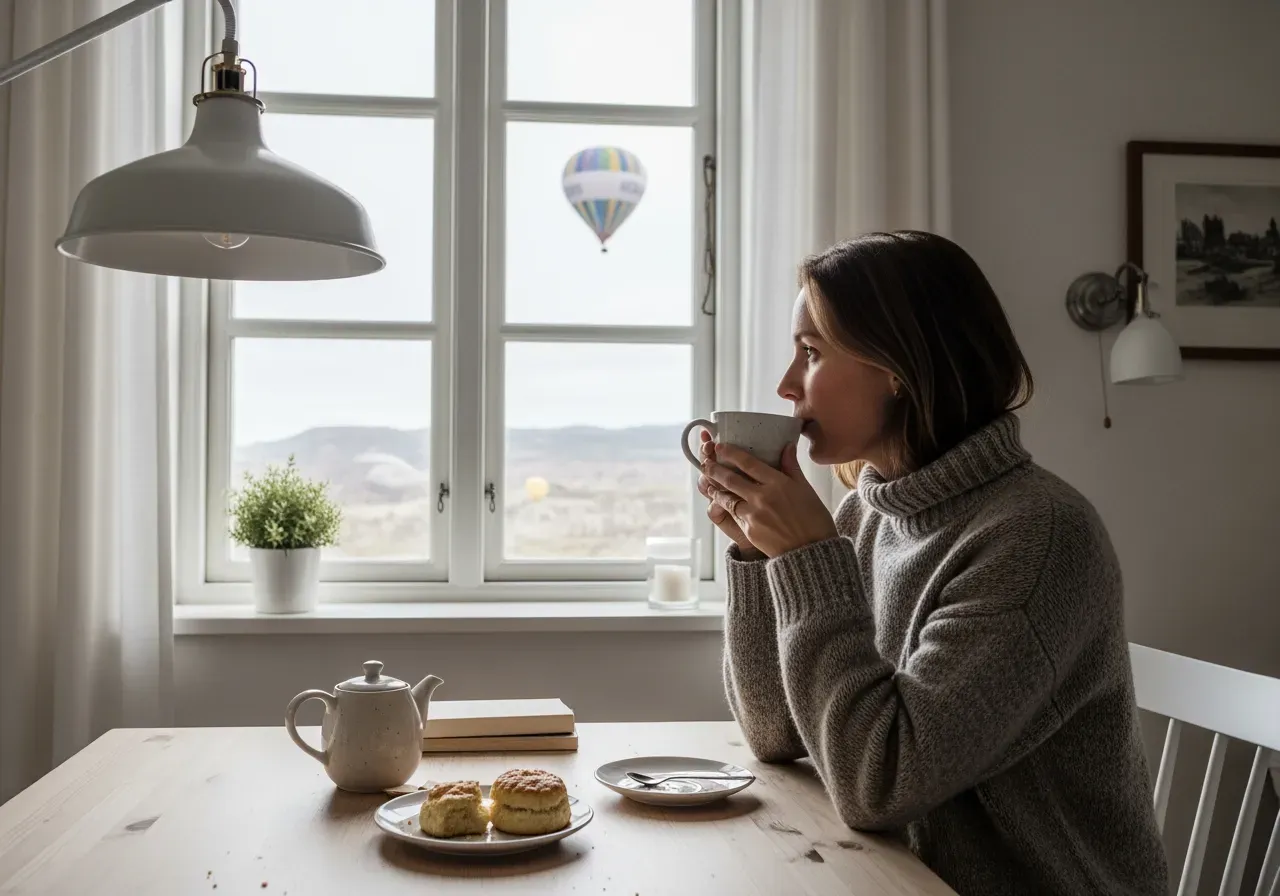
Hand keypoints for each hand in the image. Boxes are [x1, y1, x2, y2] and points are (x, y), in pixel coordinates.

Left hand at [701, 440, 837, 558]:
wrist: (810, 552)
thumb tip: (787, 446)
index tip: (720, 446)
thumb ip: (791, 466)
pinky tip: (720, 502)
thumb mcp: (806, 489)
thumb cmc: (813, 519)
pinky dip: (724, 506)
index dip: (730, 453)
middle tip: (705, 461)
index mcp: (778, 483)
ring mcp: (753, 514)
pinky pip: (733, 514)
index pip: (748, 463)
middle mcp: (762, 496)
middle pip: (731, 479)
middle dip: (714, 468)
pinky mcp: (748, 530)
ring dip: (714, 489)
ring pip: (727, 497)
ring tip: (706, 482)